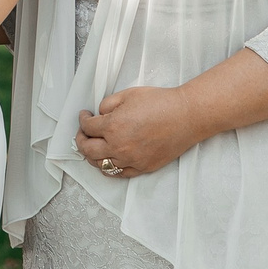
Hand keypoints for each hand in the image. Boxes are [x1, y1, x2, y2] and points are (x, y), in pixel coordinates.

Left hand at [74, 85, 204, 179]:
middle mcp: (119, 147)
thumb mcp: (128, 95)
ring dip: (93, 155)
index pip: (87, 127)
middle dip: (81, 140)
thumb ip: (107, 105)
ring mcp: (131, 160)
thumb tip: (99, 114)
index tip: (85, 115)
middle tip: (83, 133)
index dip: (82, 119)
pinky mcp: (143, 167)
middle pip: (88, 150)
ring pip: (101, 165)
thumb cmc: (160, 103)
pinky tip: (109, 158)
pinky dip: (109, 167)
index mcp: (113, 127)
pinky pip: (119, 173)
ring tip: (94, 146)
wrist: (186, 116)